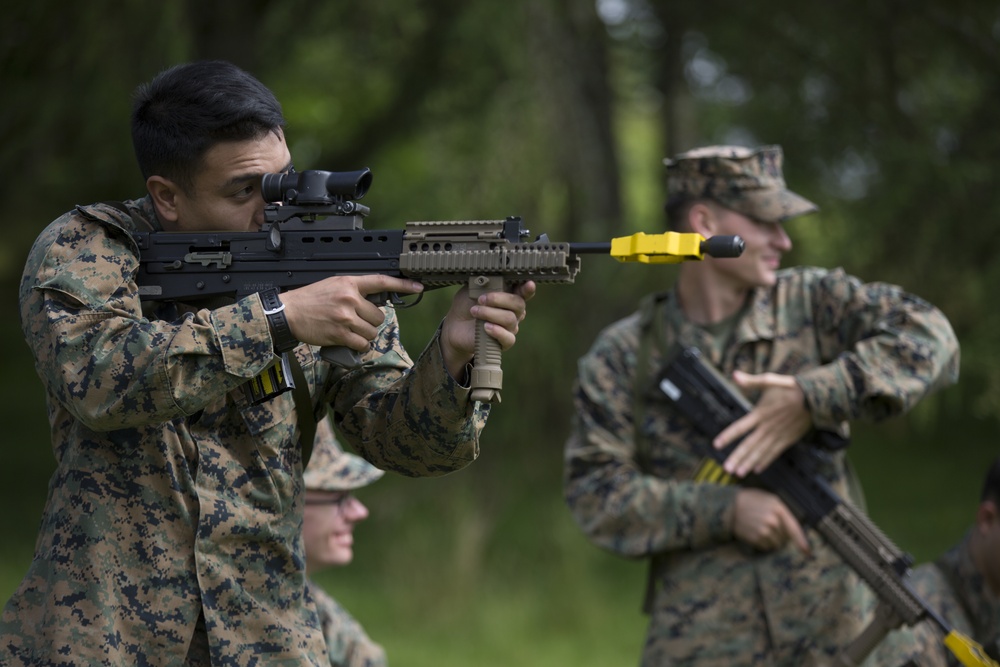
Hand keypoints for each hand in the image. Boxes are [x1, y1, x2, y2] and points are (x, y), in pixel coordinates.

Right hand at [279, 275, 422, 349]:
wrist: (289, 312)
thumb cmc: (310, 299)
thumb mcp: (334, 284)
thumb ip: (355, 290)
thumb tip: (376, 299)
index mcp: (349, 283)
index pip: (381, 281)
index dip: (402, 284)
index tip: (417, 286)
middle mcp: (350, 299)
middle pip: (379, 315)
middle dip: (371, 321)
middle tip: (357, 320)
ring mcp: (346, 317)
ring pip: (372, 331)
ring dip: (365, 334)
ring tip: (350, 330)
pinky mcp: (340, 334)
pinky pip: (362, 344)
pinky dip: (359, 345)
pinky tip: (349, 340)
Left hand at [440, 281, 535, 380]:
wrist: (455, 326)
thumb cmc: (466, 305)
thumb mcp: (472, 289)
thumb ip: (484, 283)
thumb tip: (491, 279)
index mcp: (508, 296)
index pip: (524, 292)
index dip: (528, 289)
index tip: (528, 284)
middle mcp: (513, 312)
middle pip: (518, 304)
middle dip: (499, 299)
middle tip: (481, 299)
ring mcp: (510, 327)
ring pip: (510, 319)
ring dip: (490, 313)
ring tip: (474, 311)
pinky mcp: (504, 342)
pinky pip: (509, 338)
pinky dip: (497, 331)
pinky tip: (485, 327)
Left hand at [713, 371, 811, 476]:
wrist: (815, 398)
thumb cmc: (790, 387)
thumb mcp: (769, 380)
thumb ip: (750, 381)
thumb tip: (734, 375)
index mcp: (760, 413)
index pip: (740, 427)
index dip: (728, 436)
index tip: (716, 445)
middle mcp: (767, 427)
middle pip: (749, 445)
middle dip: (737, 457)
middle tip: (726, 469)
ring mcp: (778, 435)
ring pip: (761, 452)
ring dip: (749, 463)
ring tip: (738, 473)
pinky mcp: (788, 439)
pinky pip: (774, 453)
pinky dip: (766, 461)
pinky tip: (757, 469)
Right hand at [733, 488, 809, 553]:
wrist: (730, 506)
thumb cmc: (751, 501)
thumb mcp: (769, 499)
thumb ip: (782, 512)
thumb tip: (792, 530)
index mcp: (778, 509)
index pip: (794, 528)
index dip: (802, 542)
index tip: (807, 552)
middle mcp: (773, 521)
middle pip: (785, 538)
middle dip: (780, 535)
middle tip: (768, 527)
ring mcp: (764, 530)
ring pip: (776, 544)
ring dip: (772, 541)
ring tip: (761, 529)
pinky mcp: (755, 538)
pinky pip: (766, 547)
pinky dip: (763, 544)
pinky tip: (756, 533)